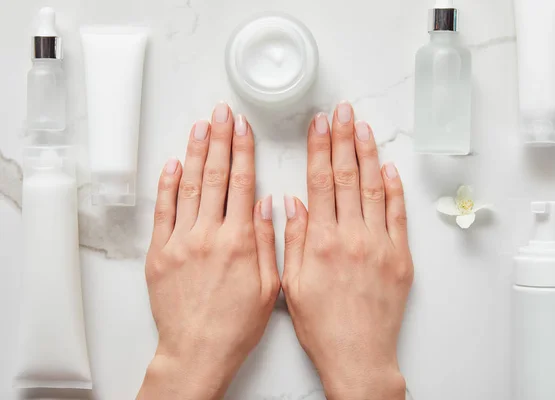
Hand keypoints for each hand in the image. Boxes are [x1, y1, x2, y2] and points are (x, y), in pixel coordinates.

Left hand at [137, 103, 279, 399]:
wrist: (197, 350)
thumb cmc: (236, 325)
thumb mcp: (270, 286)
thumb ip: (269, 241)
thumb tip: (269, 204)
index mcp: (240, 241)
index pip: (242, 183)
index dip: (243, 151)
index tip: (243, 128)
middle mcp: (209, 234)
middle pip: (215, 176)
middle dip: (219, 139)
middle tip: (221, 113)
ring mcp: (181, 241)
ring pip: (189, 187)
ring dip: (195, 153)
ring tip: (200, 126)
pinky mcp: (160, 253)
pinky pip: (163, 212)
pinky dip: (167, 185)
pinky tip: (172, 163)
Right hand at [283, 103, 412, 399]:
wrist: (358, 356)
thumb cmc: (322, 325)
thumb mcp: (293, 284)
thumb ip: (294, 238)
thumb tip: (292, 201)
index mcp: (321, 241)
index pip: (320, 182)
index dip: (318, 149)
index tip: (319, 125)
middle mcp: (351, 236)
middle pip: (347, 177)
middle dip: (343, 139)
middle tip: (342, 111)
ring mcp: (379, 244)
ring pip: (374, 188)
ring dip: (368, 154)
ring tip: (363, 127)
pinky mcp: (400, 257)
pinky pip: (398, 215)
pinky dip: (395, 189)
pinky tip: (390, 168)